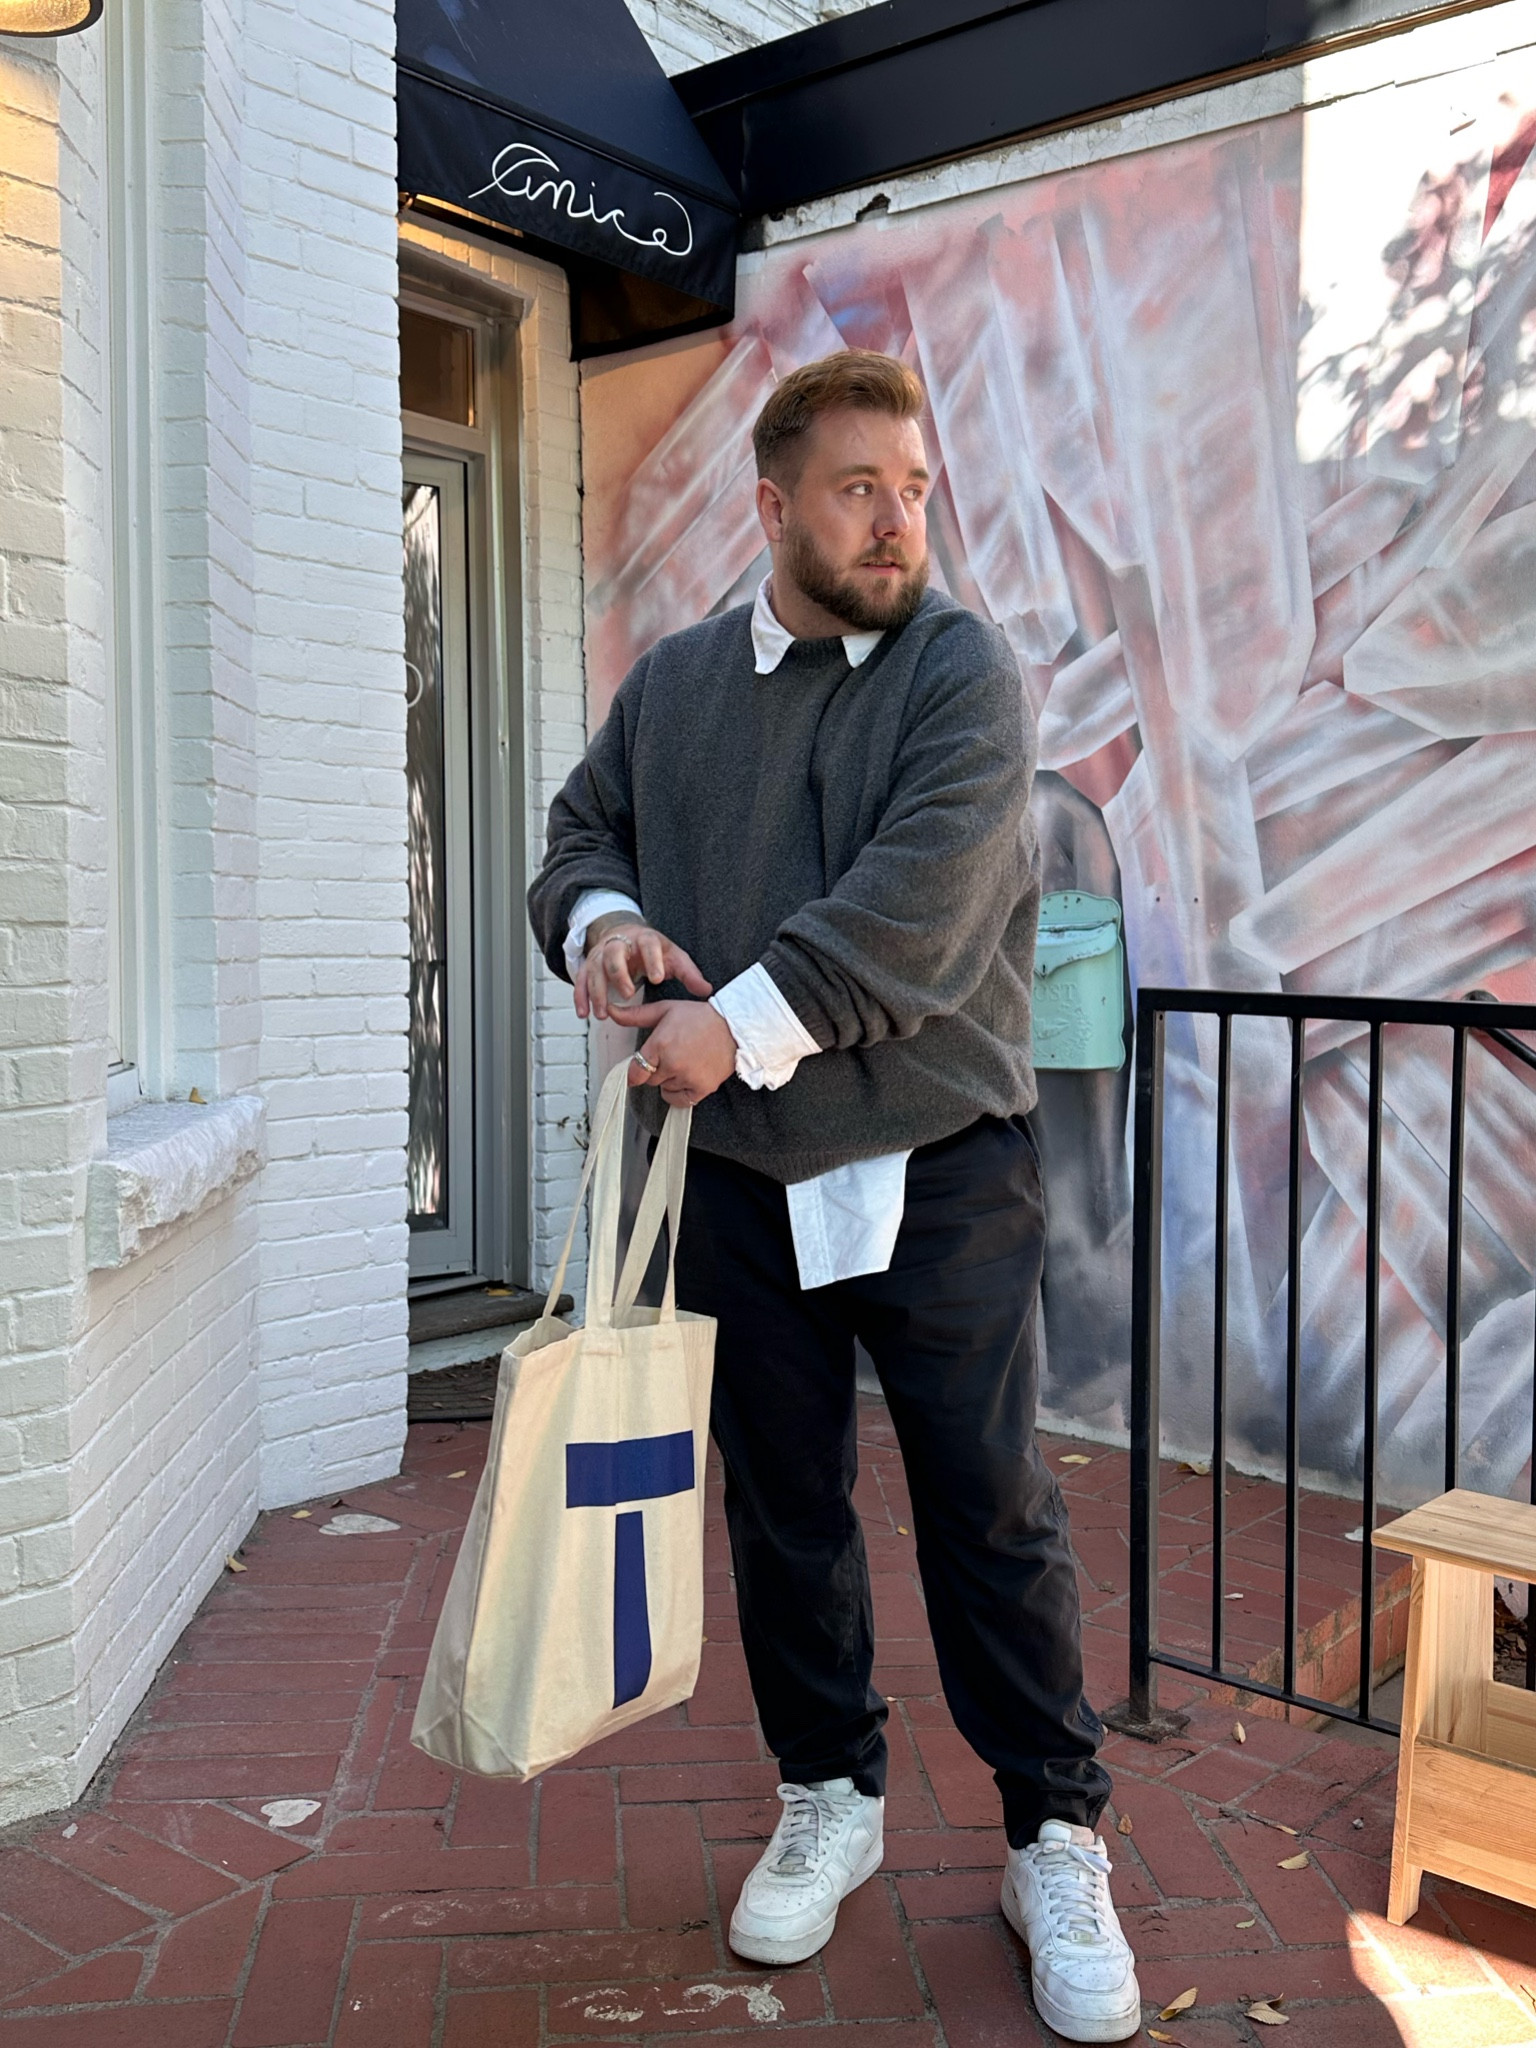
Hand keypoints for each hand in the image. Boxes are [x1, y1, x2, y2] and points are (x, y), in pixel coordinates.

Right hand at [576, 916, 711, 1021]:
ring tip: (602, 1014)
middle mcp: (619, 944)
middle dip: (619, 975)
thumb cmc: (652, 949)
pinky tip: (584, 1014)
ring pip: (594, 970)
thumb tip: (706, 990)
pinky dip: (581, 997)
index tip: (658, 979)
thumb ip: (689, 973)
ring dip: (597, 992)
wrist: (625, 935)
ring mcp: (601, 954)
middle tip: (627, 995)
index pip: (648, 946)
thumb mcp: (673, 956)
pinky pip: (580, 981)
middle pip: (614, 955)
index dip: (653, 961)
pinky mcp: (589, 966)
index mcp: (644, 939)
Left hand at [625, 1001, 736, 1106]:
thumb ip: (635, 1016)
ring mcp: (687, 1077)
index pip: (635, 1071)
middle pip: (650, 1080)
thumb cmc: (698, 1017)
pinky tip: (686, 1076)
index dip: (637, 1069)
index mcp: (660, 1044)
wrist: (733, 1026)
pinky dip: (679, 1093)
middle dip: (657, 1069)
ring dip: (670, 1079)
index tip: (643, 1065)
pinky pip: (679, 1100)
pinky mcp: (702, 1088)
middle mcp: (672, 1063)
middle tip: (672, 1054)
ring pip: (665, 1088)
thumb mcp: (665, 1010)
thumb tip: (610, 1011)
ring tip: (685, 1060)